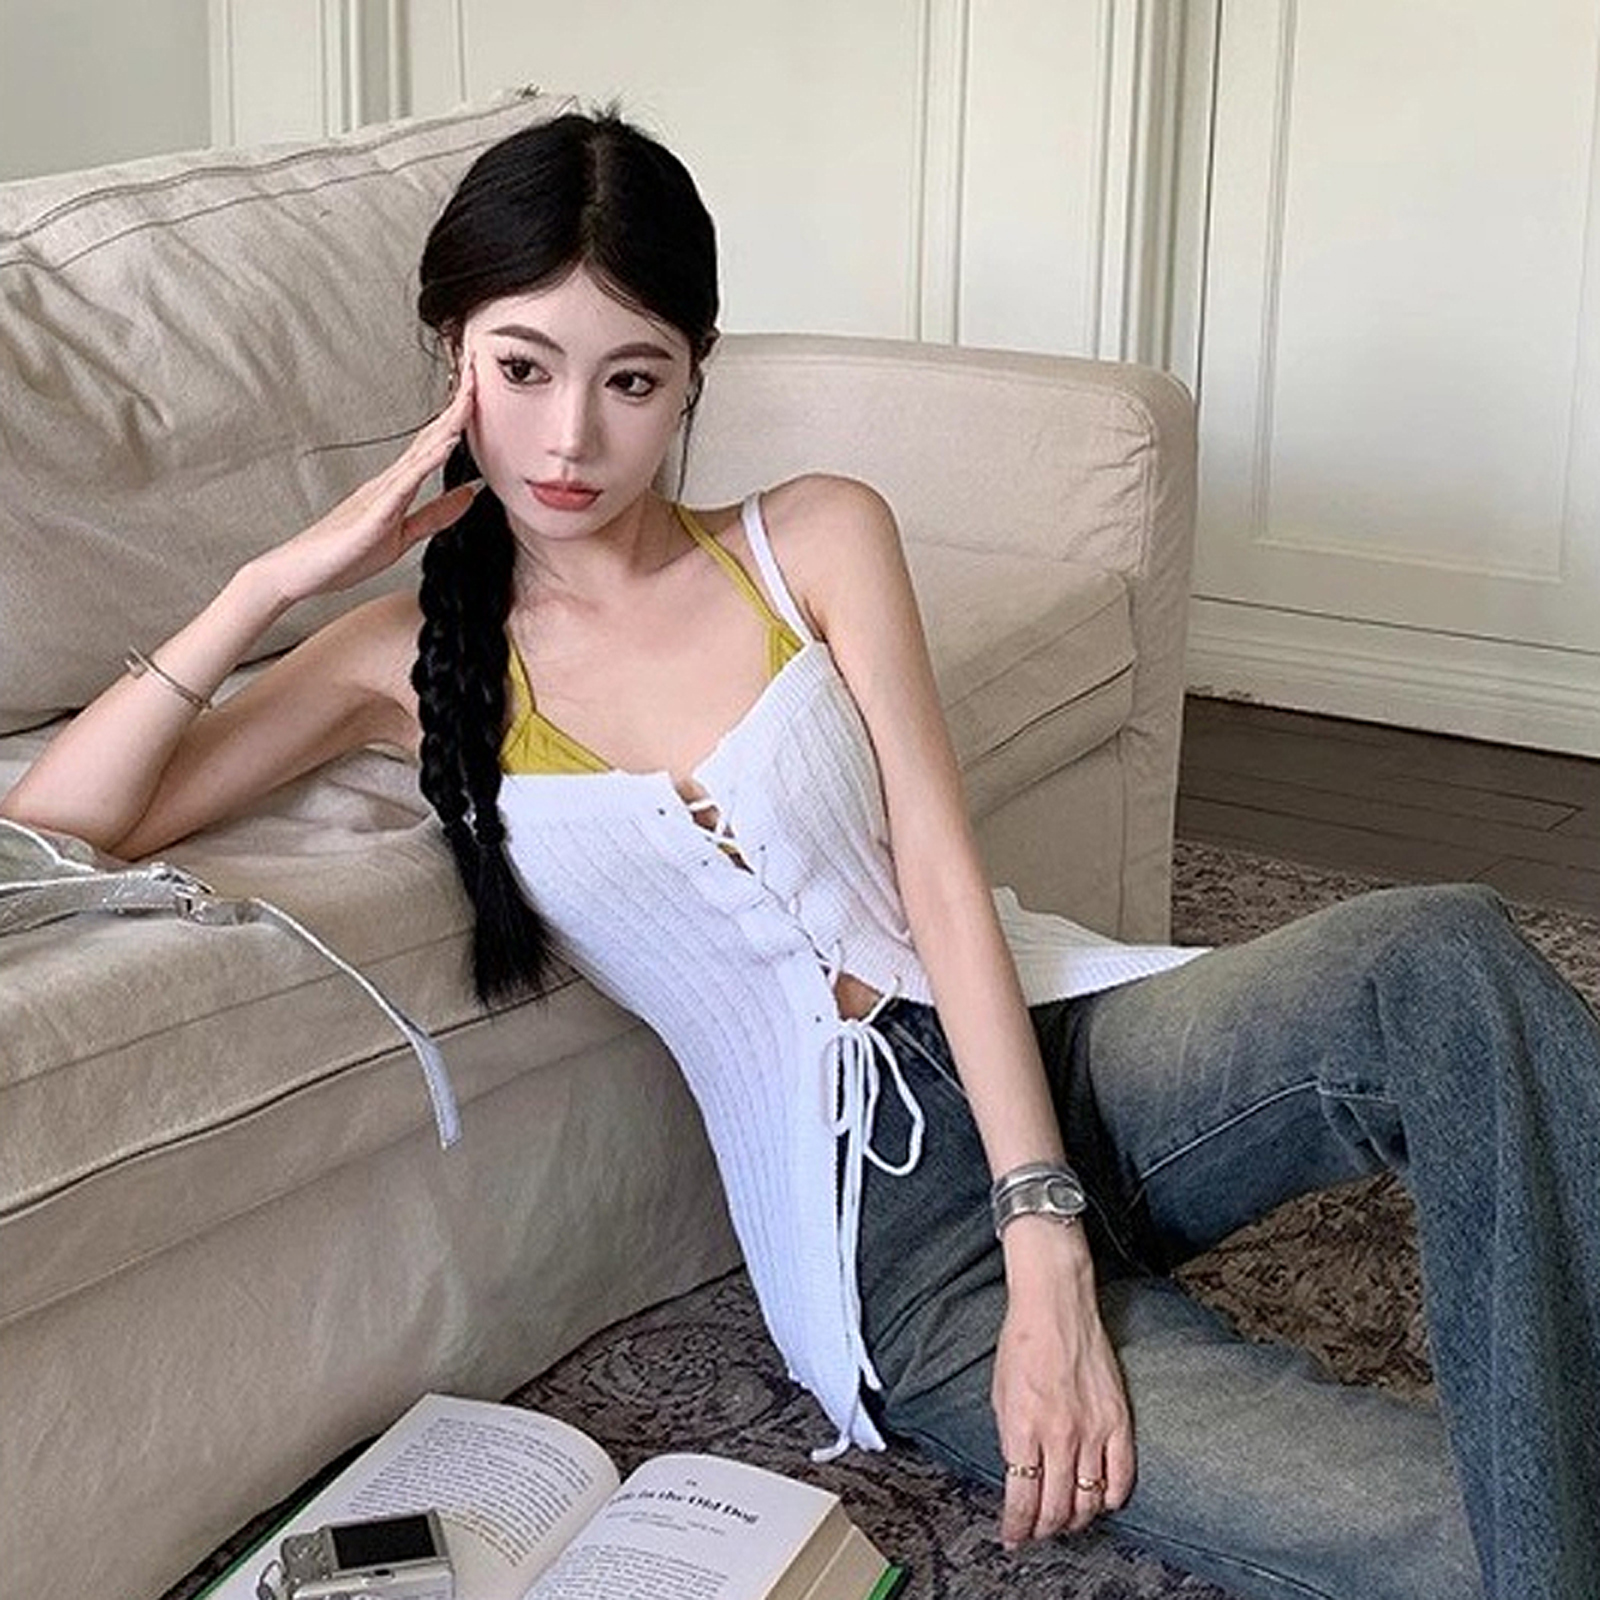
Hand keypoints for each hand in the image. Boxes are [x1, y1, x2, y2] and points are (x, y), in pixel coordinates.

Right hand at [254, 362, 479, 605]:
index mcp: (397, 485)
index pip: (434, 443)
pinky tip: (447, 444)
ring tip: (470, 397)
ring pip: (420, 452)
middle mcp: (389, 480)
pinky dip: (429, 462)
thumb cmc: (344, 555)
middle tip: (479, 370)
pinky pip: (406, 484)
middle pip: (430, 436)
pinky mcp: (373, 516)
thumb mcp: (402, 535)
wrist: (298, 572)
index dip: (458, 418)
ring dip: (447, 425)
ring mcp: (379, 494)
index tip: (480, 391)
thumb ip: (435, 515)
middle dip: (457, 406)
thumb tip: (469, 495)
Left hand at [993, 1219, 1134, 1547]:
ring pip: (1089, 1500)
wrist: (1056, 1303)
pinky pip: (1121, 1477)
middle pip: (1056, 1509)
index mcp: (1022, 1427)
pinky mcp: (1118, 1420)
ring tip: (1065, 1520)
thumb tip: (1019, 1476)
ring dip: (1076, 1519)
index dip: (1016, 1528)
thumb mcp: (1000, 1394)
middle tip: (1037, 1533)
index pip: (1021, 1499)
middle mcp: (1059, 1434)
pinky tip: (1100, 1500)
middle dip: (1043, 1530)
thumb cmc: (1022, 1343)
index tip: (1013, 1538)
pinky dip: (1112, 1499)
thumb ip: (1012, 1439)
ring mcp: (1093, 1429)